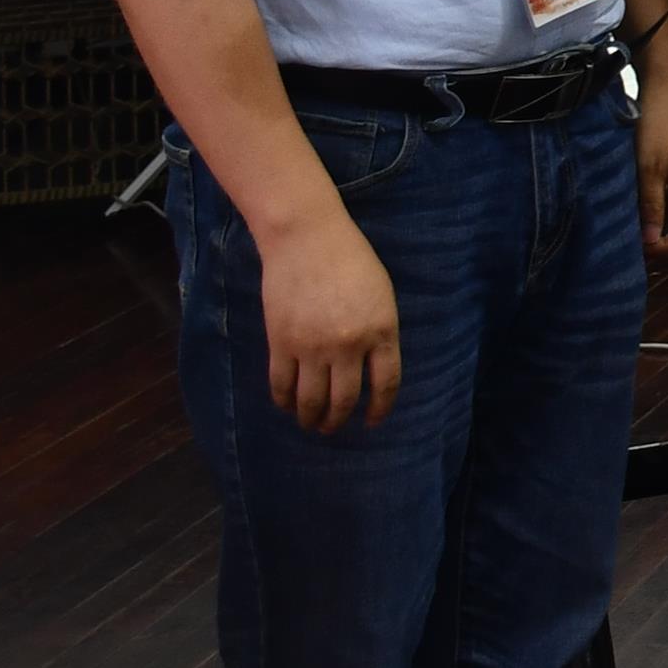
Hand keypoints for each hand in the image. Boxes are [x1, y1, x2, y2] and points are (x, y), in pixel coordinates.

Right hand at [264, 211, 402, 431]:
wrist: (307, 239)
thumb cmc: (351, 260)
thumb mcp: (381, 296)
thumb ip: (379, 333)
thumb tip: (370, 369)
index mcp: (382, 331)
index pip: (386, 384)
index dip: (380, 409)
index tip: (372, 421)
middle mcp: (349, 345)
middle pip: (345, 399)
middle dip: (338, 420)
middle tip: (332, 428)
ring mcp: (312, 346)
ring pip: (311, 399)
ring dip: (310, 418)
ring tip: (310, 423)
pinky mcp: (281, 342)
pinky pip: (281, 384)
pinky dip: (283, 401)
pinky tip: (286, 405)